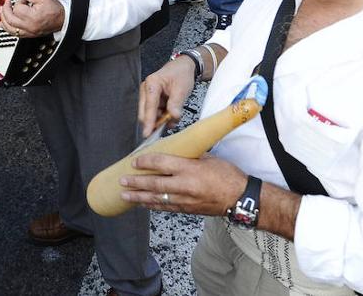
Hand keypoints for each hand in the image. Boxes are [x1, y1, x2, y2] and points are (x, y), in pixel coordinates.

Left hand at [0, 0, 63, 37]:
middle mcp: (29, 26)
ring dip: (3, 19)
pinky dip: (7, 28)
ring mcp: (28, 32)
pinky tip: (2, 24)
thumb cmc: (54, 9)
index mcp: (32, 17)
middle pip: (10, 19)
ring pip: (10, 28)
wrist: (63, 20)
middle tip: (6, 3)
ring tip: (1, 12)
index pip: (17, 8)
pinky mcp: (29, 35)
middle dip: (5, 10)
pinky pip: (14, 34)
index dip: (19, 1)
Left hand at [118, 153, 246, 215]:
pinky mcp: (187, 209)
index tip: (135, 161)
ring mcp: (185, 200)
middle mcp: (185, 185)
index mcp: (190, 169)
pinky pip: (166, 207)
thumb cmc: (227, 175)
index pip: (161, 163)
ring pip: (157, 199)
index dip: (146, 161)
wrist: (240, 198)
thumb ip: (189, 156)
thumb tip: (173, 152)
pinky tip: (143, 203)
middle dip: (136, 182)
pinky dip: (152, 205)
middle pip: (154, 183)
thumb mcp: (208, 158)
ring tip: (125, 195)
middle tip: (122, 180)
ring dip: (139, 197)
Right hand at [139, 58, 196, 136]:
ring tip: (174, 117)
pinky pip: (155, 113)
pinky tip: (171, 115)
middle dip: (156, 121)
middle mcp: (146, 89)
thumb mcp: (181, 89)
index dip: (148, 121)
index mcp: (152, 84)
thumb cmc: (181, 74)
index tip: (147, 133)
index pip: (149, 106)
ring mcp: (148, 95)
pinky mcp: (152, 100)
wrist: (183, 67)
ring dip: (161, 119)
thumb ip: (176, 104)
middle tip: (169, 124)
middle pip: (145, 112)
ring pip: (150, 114)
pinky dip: (163, 116)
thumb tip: (172, 118)